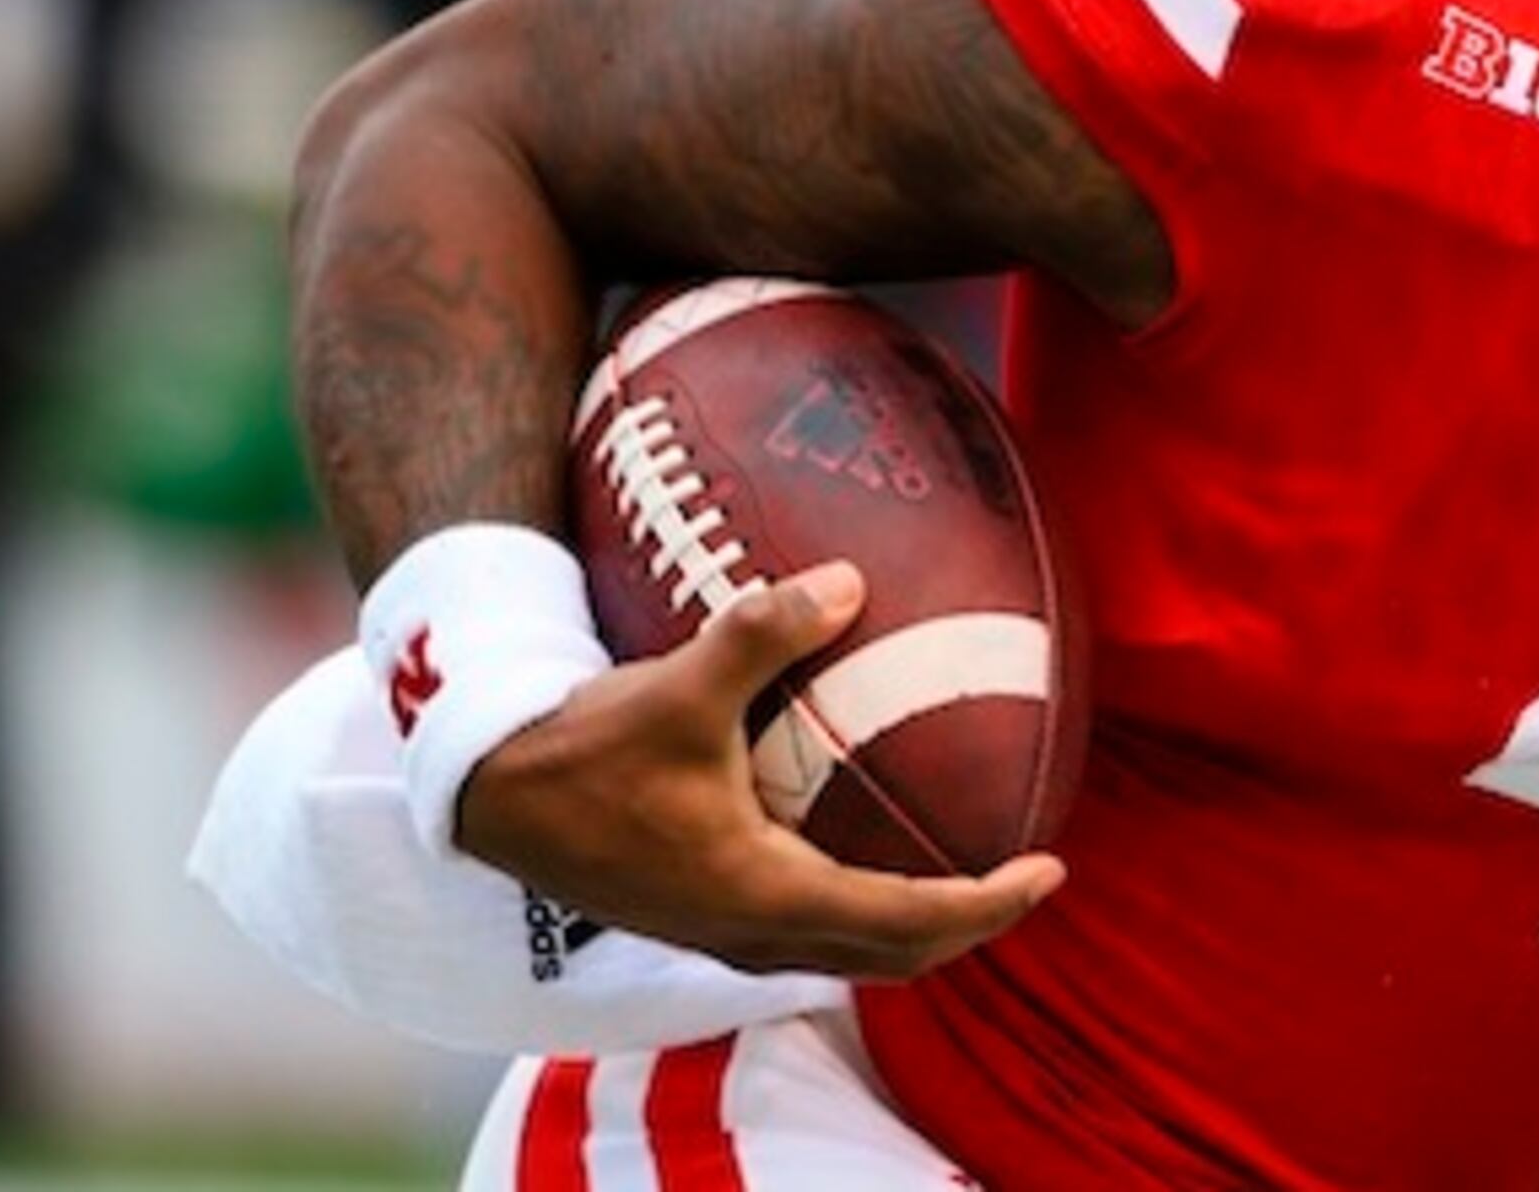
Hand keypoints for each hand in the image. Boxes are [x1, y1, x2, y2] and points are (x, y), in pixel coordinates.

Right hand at [456, 560, 1061, 977]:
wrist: (488, 794)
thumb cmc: (585, 748)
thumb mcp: (680, 685)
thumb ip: (765, 630)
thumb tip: (850, 579)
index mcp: (764, 896)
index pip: (909, 921)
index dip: (988, 904)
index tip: (1050, 870)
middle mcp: (751, 933)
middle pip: (894, 958)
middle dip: (970, 925)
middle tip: (1028, 875)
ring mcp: (724, 935)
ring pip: (852, 956)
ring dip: (918, 927)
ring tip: (971, 869)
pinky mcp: (702, 918)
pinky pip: (814, 935)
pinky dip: (867, 912)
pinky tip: (876, 848)